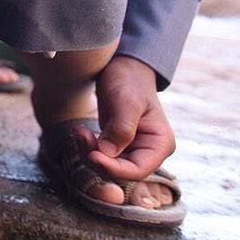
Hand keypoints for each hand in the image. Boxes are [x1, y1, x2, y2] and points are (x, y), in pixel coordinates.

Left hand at [74, 56, 174, 180]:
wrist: (123, 68)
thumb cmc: (130, 80)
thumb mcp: (127, 101)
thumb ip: (121, 128)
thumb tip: (106, 153)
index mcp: (160, 144)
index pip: (137, 170)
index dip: (113, 168)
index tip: (92, 155)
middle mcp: (148, 151)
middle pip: (119, 172)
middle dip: (97, 158)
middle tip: (80, 134)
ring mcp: (132, 149)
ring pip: (107, 165)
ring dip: (89, 152)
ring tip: (79, 130)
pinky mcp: (116, 144)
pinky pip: (100, 155)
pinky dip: (88, 147)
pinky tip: (80, 131)